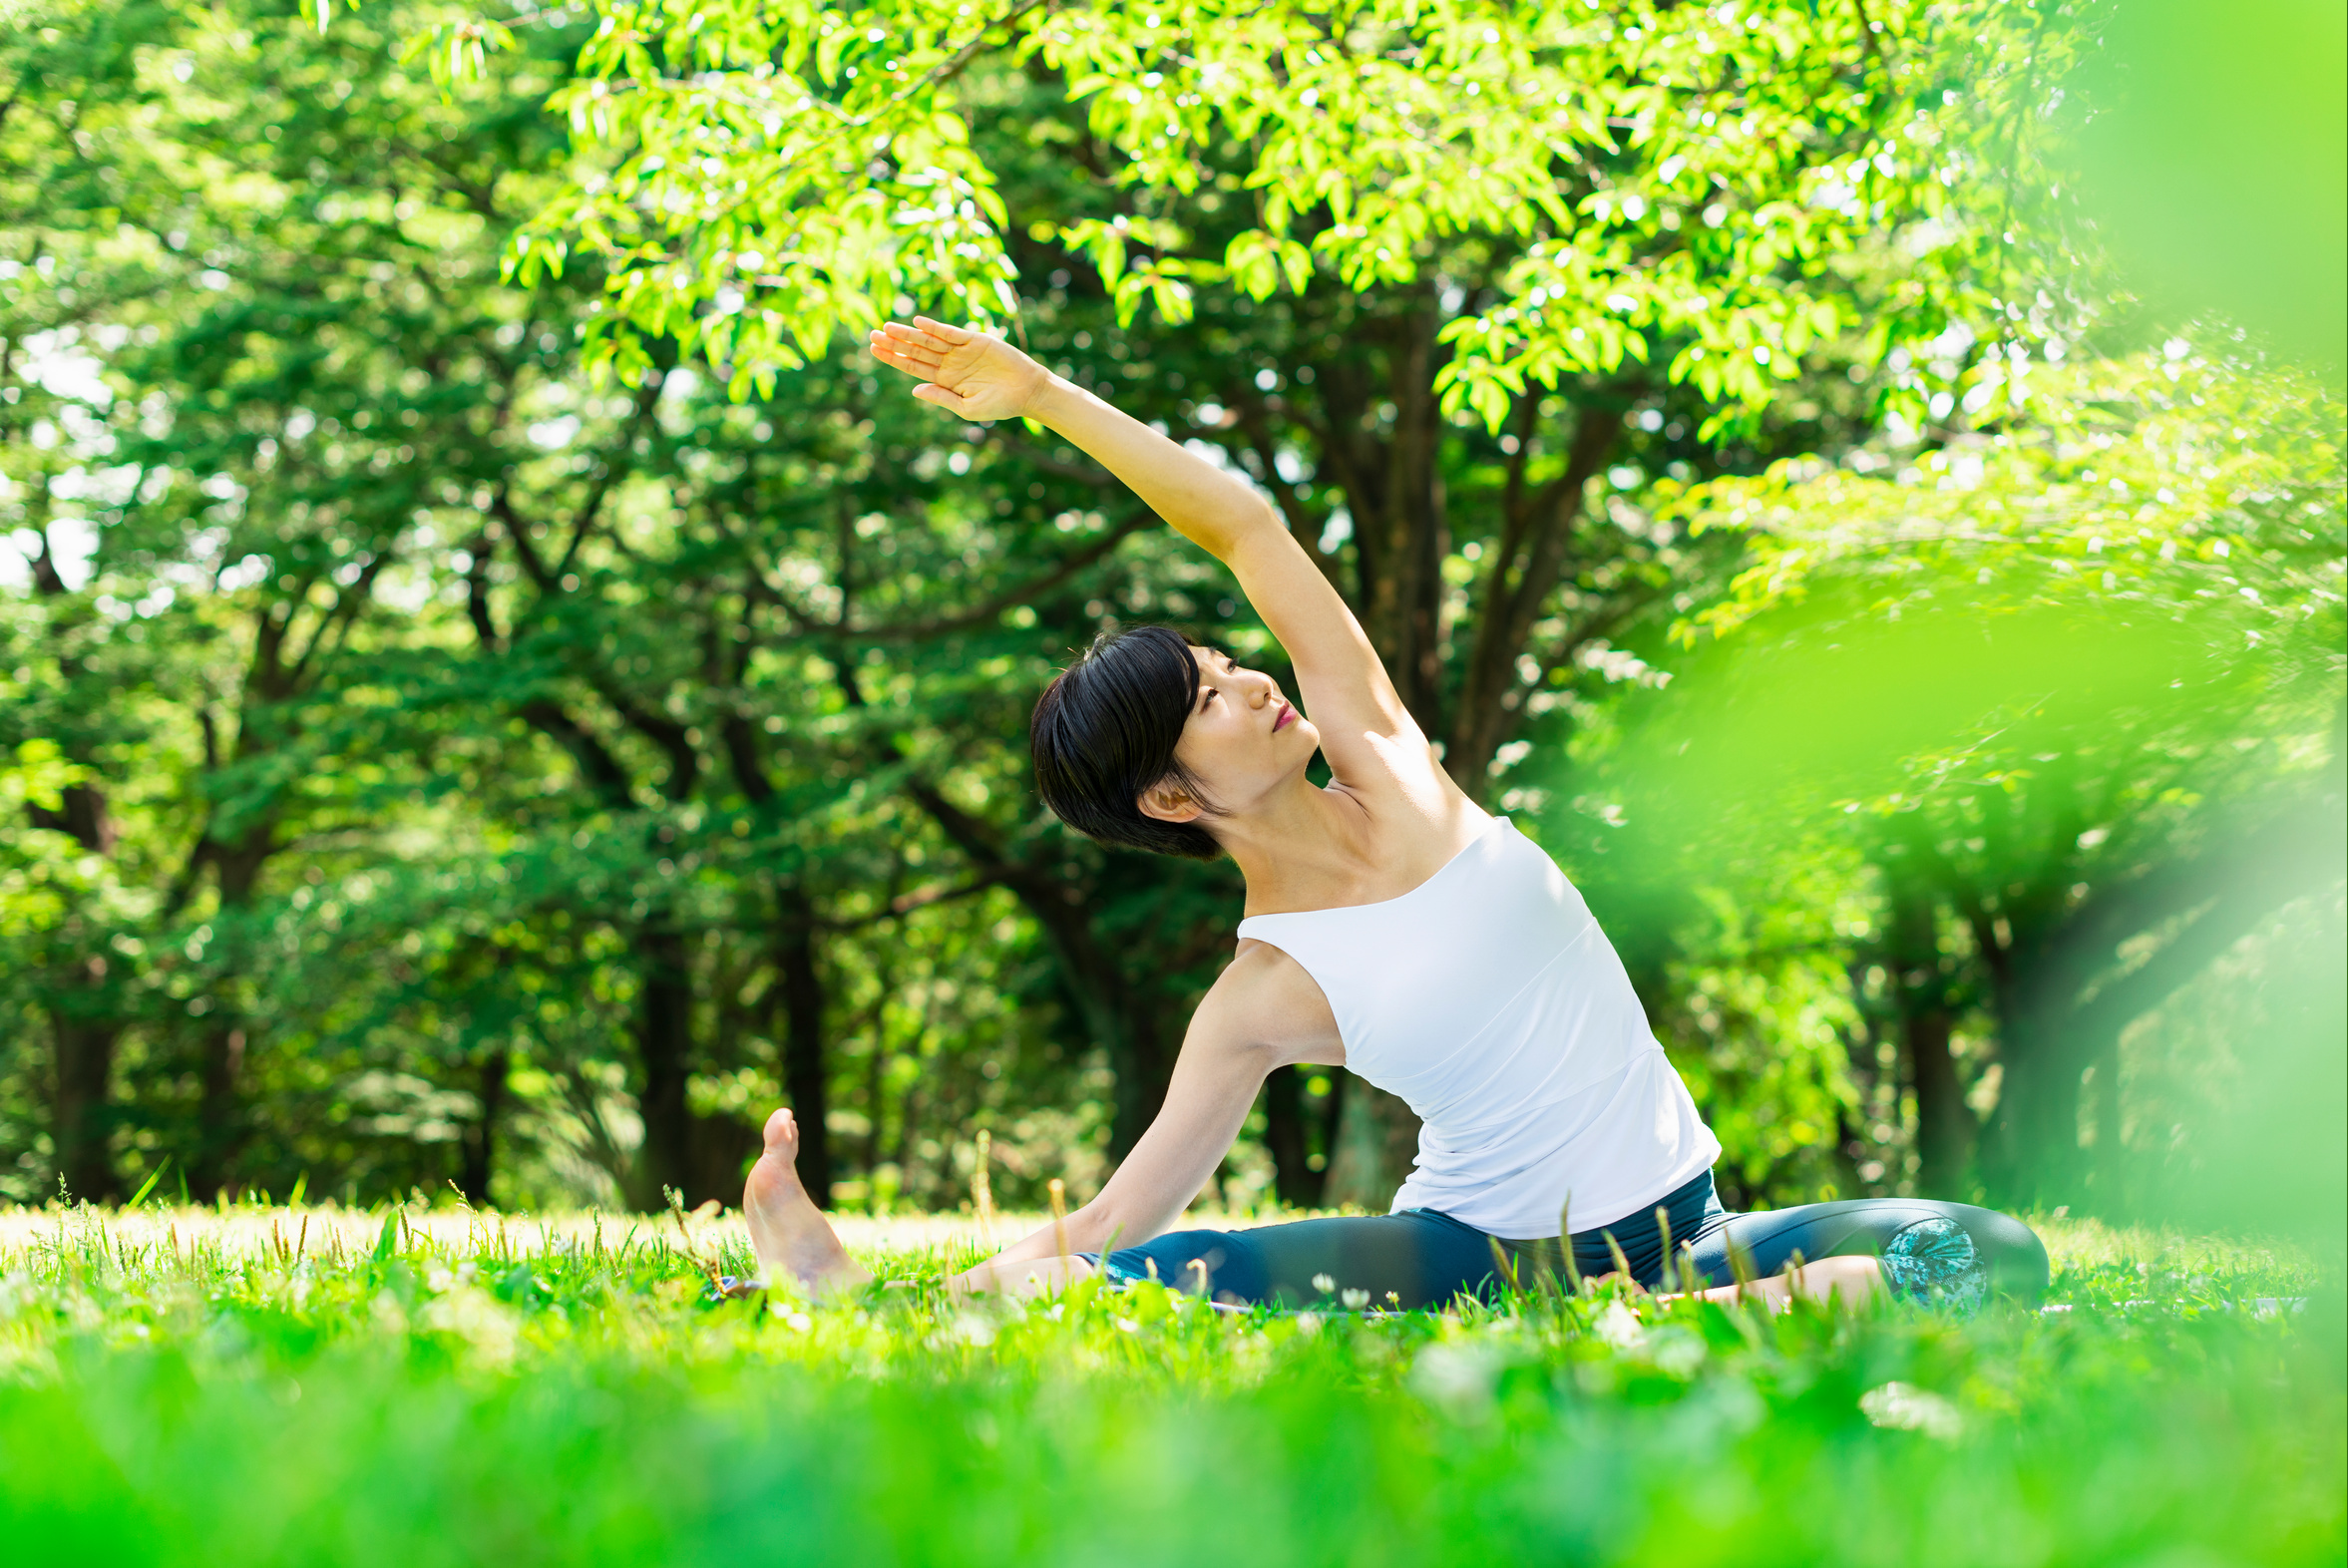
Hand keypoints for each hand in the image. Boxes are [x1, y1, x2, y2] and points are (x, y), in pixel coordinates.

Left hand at [867, 316, 1051, 422]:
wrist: (1027, 392)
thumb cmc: (999, 405)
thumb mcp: (966, 408)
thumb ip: (941, 397)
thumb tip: (915, 389)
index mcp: (944, 380)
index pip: (913, 367)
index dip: (893, 358)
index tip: (874, 350)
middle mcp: (949, 363)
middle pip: (916, 351)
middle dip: (895, 343)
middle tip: (872, 334)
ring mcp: (960, 350)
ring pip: (929, 340)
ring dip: (909, 333)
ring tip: (888, 327)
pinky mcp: (975, 340)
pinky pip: (950, 332)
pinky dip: (935, 327)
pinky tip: (918, 323)